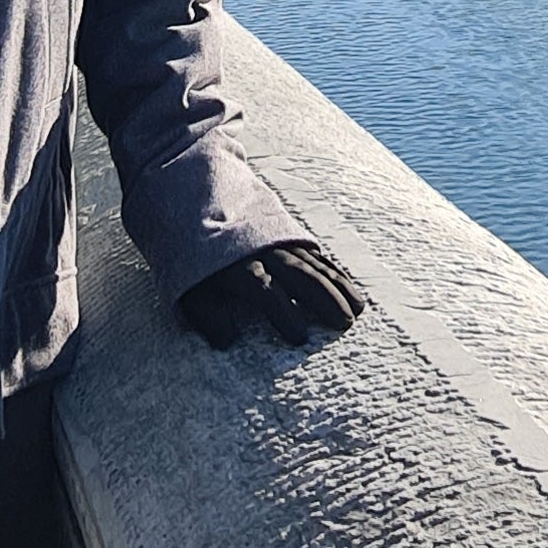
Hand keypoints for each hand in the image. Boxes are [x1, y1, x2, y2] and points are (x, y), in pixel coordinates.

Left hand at [178, 241, 365, 351]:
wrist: (201, 205)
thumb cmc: (197, 263)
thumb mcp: (191, 290)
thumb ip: (208, 317)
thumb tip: (226, 342)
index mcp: (238, 268)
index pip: (265, 291)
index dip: (283, 313)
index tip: (300, 337)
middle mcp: (265, 253)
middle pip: (298, 275)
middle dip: (322, 299)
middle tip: (342, 324)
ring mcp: (282, 244)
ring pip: (315, 266)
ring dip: (338, 288)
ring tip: (357, 311)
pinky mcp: (293, 240)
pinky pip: (320, 257)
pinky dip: (337, 274)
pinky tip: (353, 291)